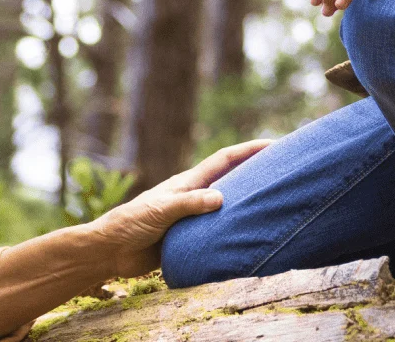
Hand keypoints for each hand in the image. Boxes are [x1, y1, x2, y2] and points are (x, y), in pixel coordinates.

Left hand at [87, 139, 271, 278]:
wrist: (111, 250)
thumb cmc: (131, 223)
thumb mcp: (161, 210)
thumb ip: (189, 203)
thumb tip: (221, 197)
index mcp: (188, 182)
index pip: (225, 160)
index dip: (249, 150)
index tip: (273, 143)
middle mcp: (194, 195)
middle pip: (231, 179)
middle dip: (255, 172)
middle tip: (283, 170)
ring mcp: (193, 216)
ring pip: (227, 206)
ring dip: (247, 202)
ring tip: (275, 202)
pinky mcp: (190, 238)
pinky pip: (218, 231)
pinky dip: (233, 229)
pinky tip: (248, 236)